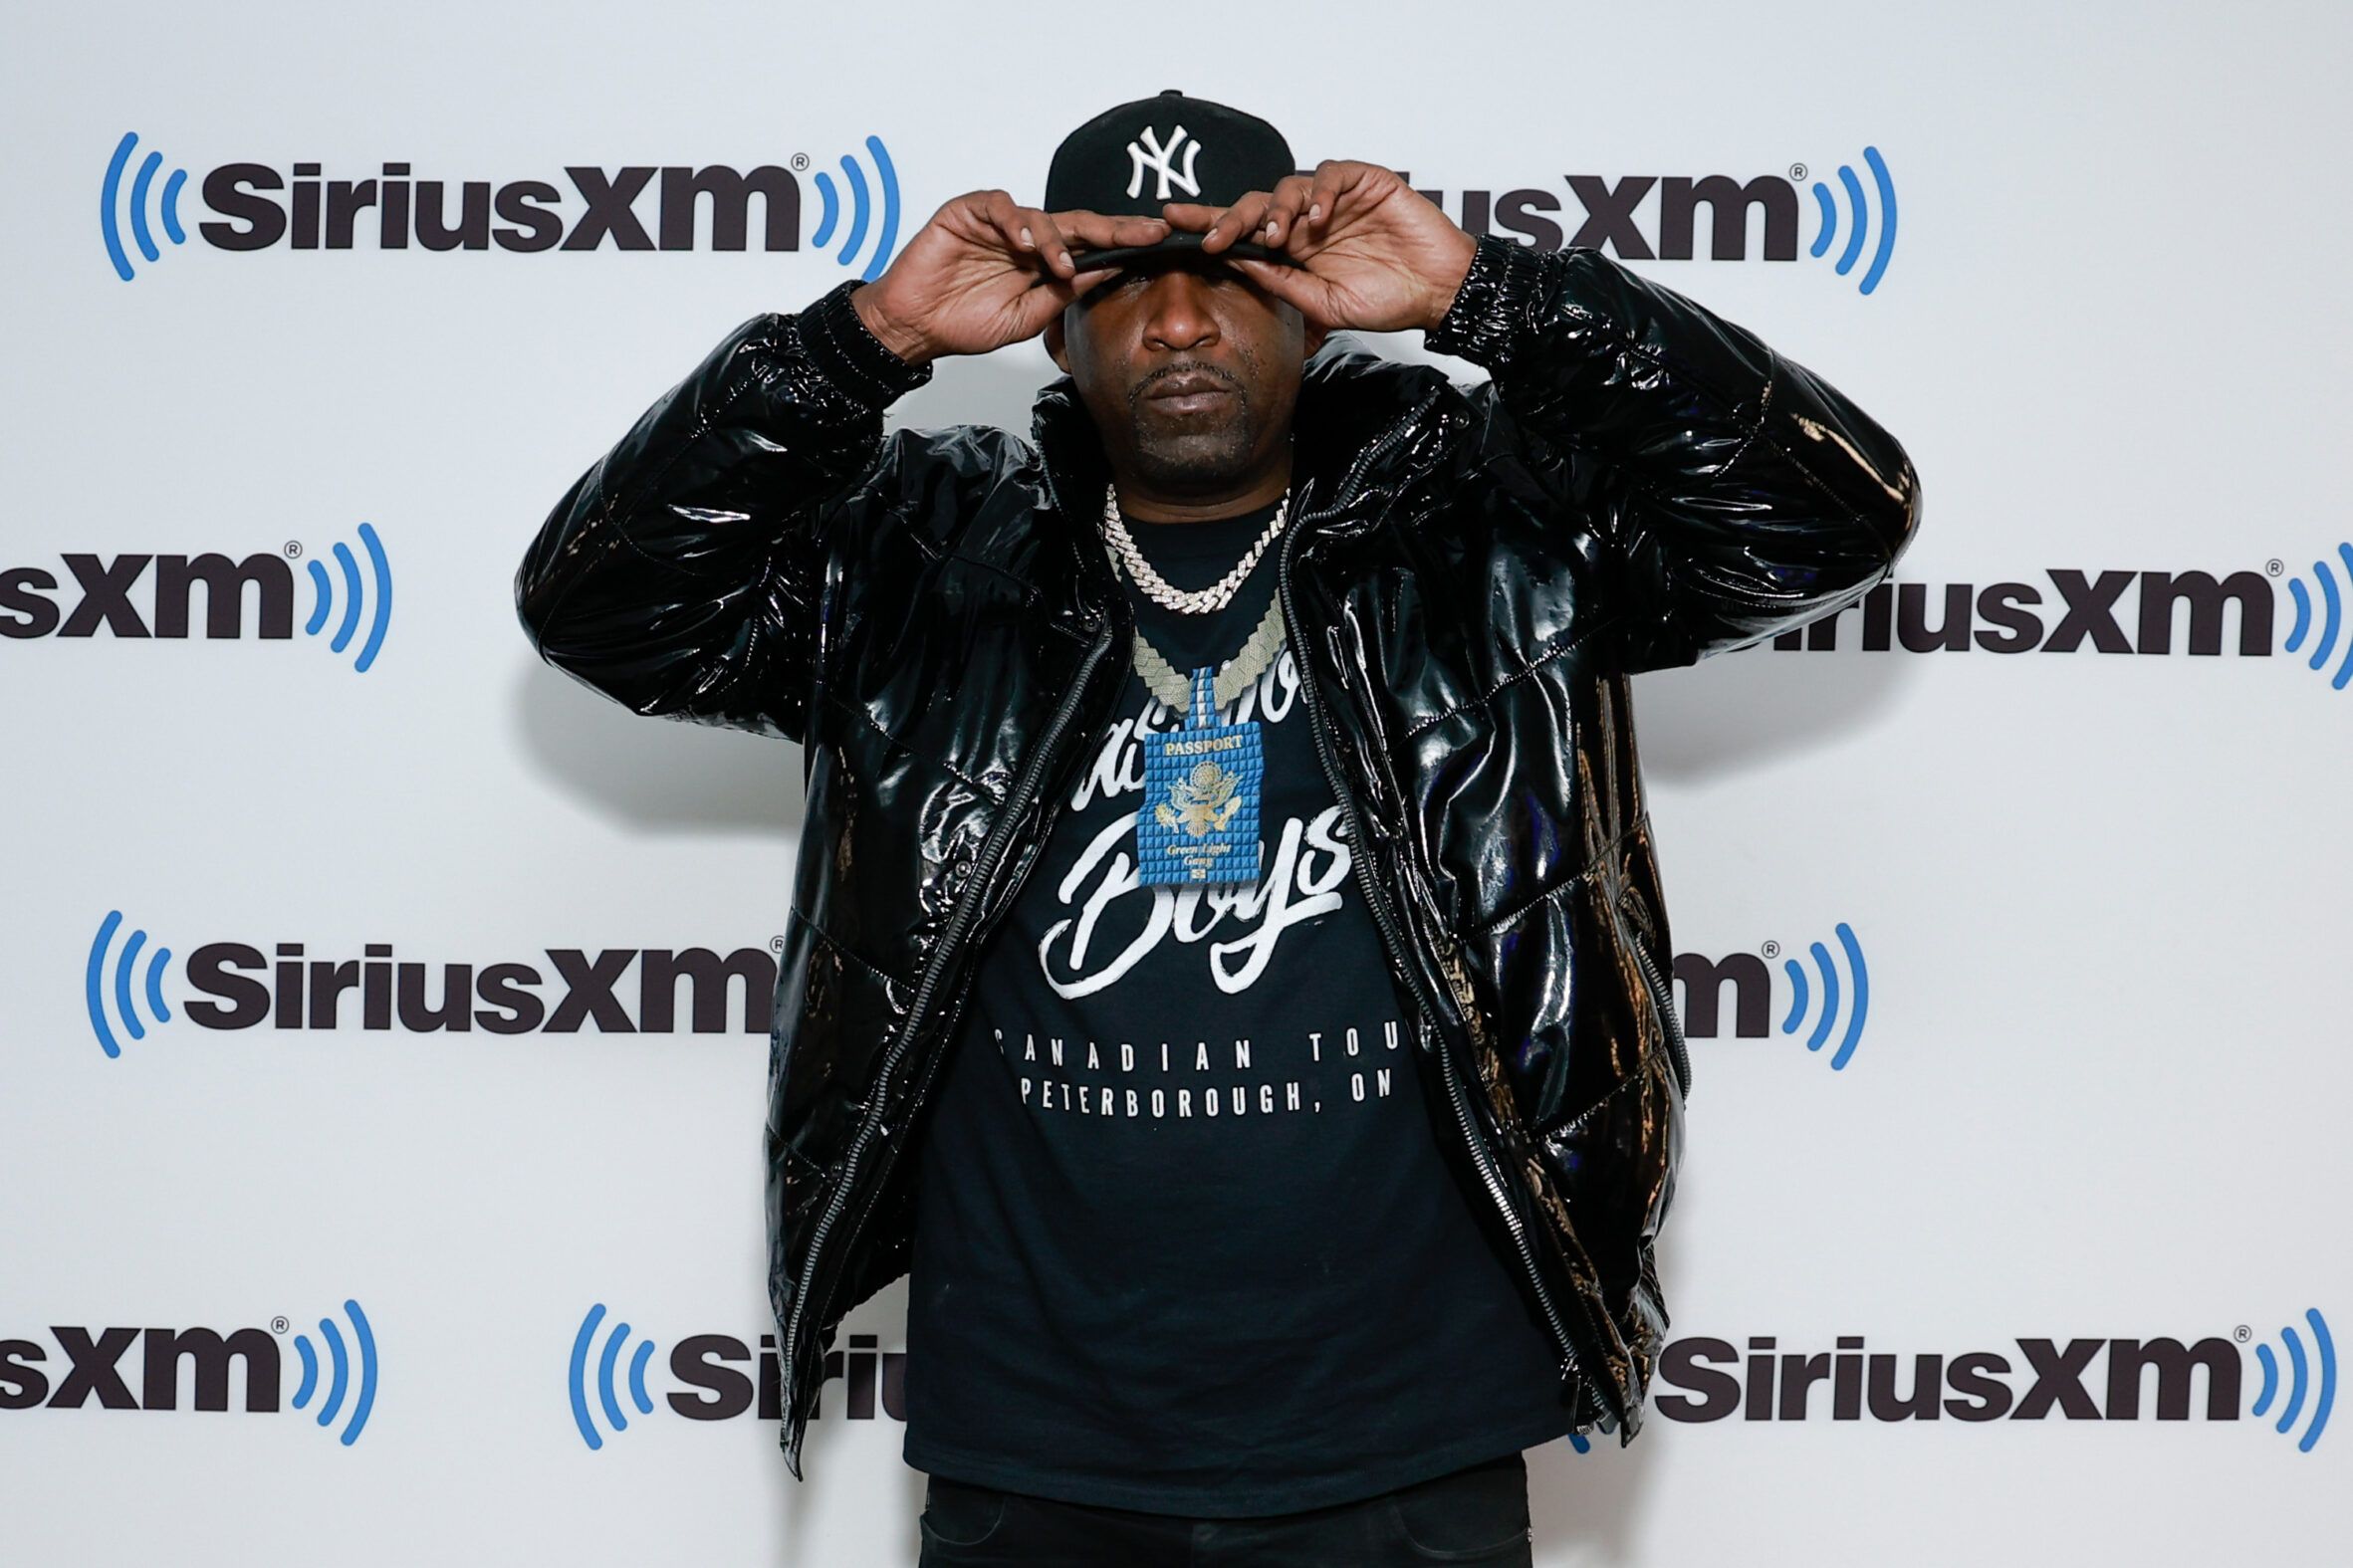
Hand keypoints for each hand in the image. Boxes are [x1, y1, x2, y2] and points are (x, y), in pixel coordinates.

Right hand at [849, 190, 1171, 363]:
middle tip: (1145, 231)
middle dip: (1113, 228)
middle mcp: (1026, 236)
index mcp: (1043, 260)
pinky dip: (1014, 220)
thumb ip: (1064, 292)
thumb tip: (1110, 271)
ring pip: (1040, 215)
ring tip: (1060, 264)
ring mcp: (998, 223)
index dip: (1124, 242)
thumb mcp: (1028, 316)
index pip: (1091, 245)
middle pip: (1077, 223)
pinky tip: (1023, 241)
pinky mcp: (968, 212)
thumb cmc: (966, 322)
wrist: (917, 326)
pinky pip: (997, 206)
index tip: (1159, 243)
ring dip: (1056, 239)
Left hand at [1168, 160, 1478, 335]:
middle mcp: (1309, 220)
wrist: (1437, 292)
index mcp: (1294, 249)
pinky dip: (1320, 192)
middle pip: (1256, 204)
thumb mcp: (1323, 304)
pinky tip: (1318, 218)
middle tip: (1213, 238)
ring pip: (1289, 186)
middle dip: (1228, 218)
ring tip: (1277, 236)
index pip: (1244, 233)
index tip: (1173, 226)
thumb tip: (1236, 267)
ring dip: (1276, 209)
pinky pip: (1331, 173)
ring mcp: (1336, 198)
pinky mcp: (1365, 181)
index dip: (1209, 225)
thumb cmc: (1387, 302)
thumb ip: (1282, 283)